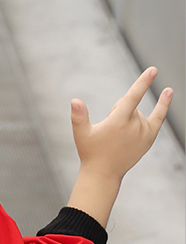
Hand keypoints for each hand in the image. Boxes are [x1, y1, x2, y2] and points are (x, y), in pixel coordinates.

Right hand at [70, 67, 172, 181]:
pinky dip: (163, 105)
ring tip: (117, 137)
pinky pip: (158, 117)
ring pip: (137, 113)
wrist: (104, 173)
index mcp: (118, 122)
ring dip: (127, 118)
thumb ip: (78, 117)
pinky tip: (169, 91)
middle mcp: (134, 125)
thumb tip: (75, 101)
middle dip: (118, 112)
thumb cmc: (90, 152)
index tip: (153, 70)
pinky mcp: (149, 137)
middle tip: (108, 131)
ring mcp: (143, 132)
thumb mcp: (81, 134)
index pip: (133, 97)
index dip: (143, 82)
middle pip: (129, 106)